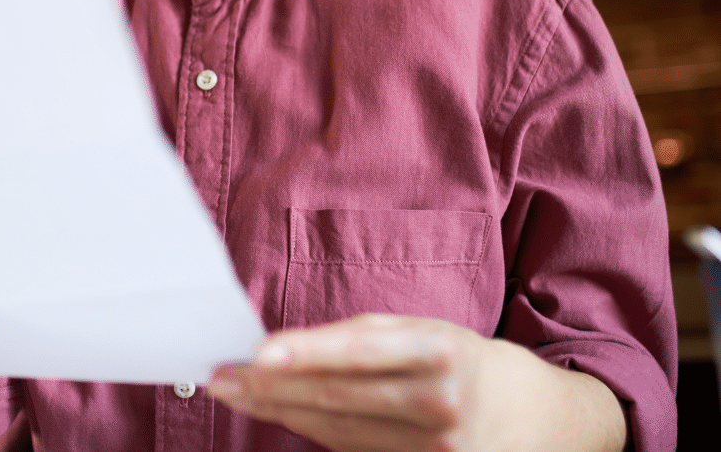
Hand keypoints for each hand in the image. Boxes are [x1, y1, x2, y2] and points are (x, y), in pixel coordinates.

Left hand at [207, 314, 625, 451]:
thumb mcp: (430, 332)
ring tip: (237, 393)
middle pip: (340, 398)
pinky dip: (314, 433)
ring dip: (280, 412)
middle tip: (222, 377)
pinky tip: (281, 416)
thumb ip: (364, 338)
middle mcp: (443, 405)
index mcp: (445, 352)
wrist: (543, 424)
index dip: (307, 354)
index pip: (362, 353)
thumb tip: (288, 346)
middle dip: (272, 388)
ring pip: (339, 431)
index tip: (257, 354)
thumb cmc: (471, 363)